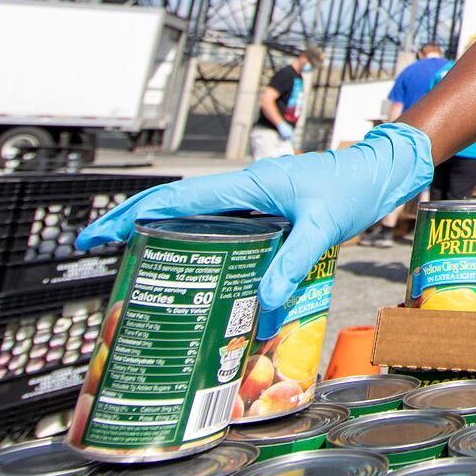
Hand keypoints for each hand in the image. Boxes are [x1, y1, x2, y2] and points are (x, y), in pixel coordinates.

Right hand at [77, 123, 433, 307]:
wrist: (378, 172)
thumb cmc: (351, 190)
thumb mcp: (322, 227)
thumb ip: (292, 261)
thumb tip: (262, 303)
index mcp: (245, 186)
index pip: (176, 199)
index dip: (132, 214)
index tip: (97, 233)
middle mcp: (242, 191)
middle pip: (175, 206)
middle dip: (135, 224)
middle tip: (101, 253)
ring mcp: (252, 202)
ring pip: (196, 218)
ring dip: (164, 235)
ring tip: (136, 266)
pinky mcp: (266, 214)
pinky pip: (222, 229)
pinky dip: (199, 245)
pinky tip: (194, 270)